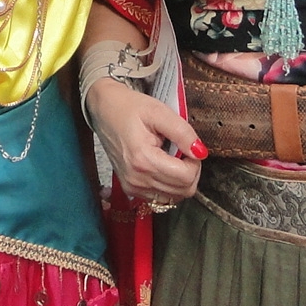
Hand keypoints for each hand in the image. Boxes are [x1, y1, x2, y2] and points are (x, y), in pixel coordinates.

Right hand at [84, 78, 203, 204]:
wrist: (104, 110)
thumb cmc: (129, 108)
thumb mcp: (159, 112)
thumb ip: (183, 133)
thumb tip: (201, 152)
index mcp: (143, 160)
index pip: (185, 178)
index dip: (195, 162)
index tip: (189, 147)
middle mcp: (136, 180)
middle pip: (182, 191)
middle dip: (190, 171)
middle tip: (182, 150)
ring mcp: (133, 187)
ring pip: (174, 197)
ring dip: (180, 179)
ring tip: (172, 156)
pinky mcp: (131, 189)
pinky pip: (162, 197)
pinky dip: (169, 184)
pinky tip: (164, 166)